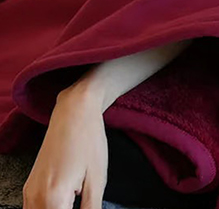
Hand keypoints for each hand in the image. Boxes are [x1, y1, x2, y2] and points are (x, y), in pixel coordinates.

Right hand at [22, 89, 108, 208]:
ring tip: (76, 198)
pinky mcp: (30, 187)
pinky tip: (67, 201)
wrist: (74, 112)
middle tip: (83, 202)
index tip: (87, 206)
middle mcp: (34, 199)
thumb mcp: (97, 181)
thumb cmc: (88, 141)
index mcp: (52, 199)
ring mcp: (29, 193)